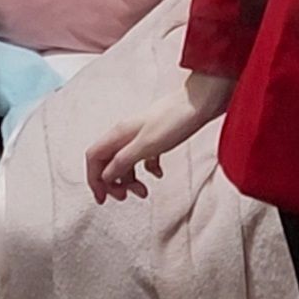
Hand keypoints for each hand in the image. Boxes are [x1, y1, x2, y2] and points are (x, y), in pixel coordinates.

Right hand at [85, 71, 233, 203]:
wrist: (204, 100)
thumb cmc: (176, 119)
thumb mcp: (146, 146)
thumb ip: (122, 162)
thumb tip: (105, 177)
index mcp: (120, 133)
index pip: (94, 157)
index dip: (94, 180)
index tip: (103, 199)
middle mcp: (128, 132)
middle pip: (108, 162)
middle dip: (113, 183)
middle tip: (126, 196)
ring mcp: (143, 133)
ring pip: (126, 161)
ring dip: (130, 179)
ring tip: (144, 192)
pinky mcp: (158, 135)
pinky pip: (144, 156)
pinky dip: (147, 169)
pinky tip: (158, 174)